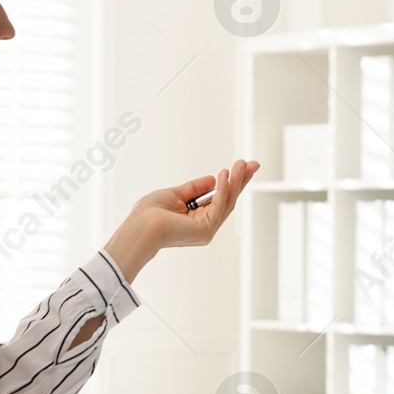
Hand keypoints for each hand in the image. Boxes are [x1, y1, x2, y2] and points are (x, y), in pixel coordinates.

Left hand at [103, 159, 260, 280]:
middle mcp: (205, 226)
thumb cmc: (149, 214)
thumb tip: (213, 179)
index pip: (220, 200)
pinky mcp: (206, 229)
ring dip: (236, 181)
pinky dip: (224, 189)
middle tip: (253, 164)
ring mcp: (207, 230)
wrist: (140, 227)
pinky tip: (226, 174)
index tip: (242, 167)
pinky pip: (219, 205)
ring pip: (227, 202)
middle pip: (228, 201)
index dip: (232, 183)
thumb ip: (195, 188)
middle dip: (241, 181)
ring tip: (243, 164)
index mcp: (198, 220)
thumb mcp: (175, 194)